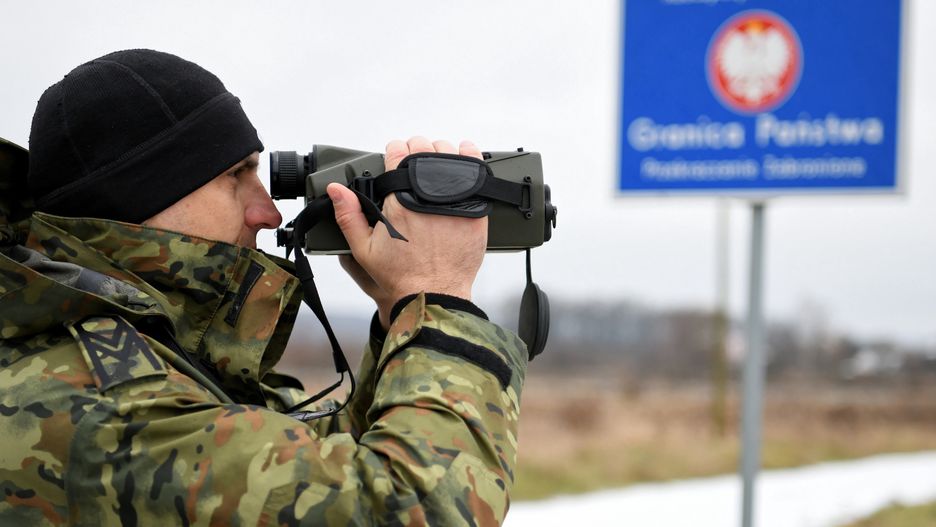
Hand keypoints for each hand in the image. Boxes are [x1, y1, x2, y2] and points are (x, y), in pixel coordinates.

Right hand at [327, 136, 487, 328]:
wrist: (434, 295)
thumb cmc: (400, 276)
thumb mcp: (363, 248)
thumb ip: (348, 215)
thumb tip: (335, 189)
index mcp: (399, 199)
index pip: (396, 153)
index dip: (394, 151)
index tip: (395, 156)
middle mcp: (427, 195)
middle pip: (423, 149)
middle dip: (416, 150)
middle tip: (414, 161)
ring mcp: (454, 200)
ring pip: (449, 155)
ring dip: (441, 152)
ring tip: (437, 160)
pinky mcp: (475, 209)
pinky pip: (475, 171)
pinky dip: (470, 158)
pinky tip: (465, 154)